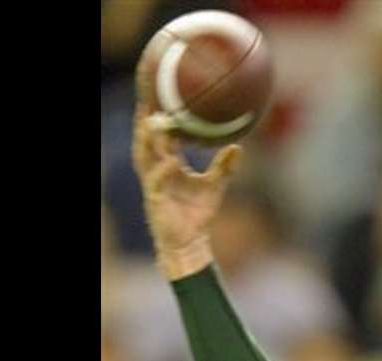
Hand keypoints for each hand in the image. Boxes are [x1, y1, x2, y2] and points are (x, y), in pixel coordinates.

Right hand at [131, 105, 241, 278]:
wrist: (191, 243)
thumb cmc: (199, 215)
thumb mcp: (215, 187)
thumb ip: (224, 167)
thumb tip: (237, 147)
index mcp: (168, 167)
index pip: (160, 138)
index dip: (159, 119)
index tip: (161, 97)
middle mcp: (157, 173)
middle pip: (145, 142)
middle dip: (145, 122)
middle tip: (148, 99)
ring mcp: (153, 186)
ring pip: (144, 158)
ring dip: (147, 140)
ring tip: (153, 122)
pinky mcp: (155, 201)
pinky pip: (157, 182)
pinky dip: (163, 170)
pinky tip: (172, 160)